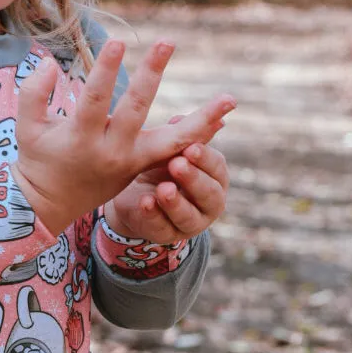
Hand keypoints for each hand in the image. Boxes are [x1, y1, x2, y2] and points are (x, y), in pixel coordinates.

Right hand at [12, 39, 235, 236]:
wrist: (50, 204)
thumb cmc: (37, 159)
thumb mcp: (27, 127)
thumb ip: (33, 93)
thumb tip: (50, 61)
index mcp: (81, 139)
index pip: (95, 100)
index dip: (105, 71)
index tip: (116, 42)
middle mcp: (111, 152)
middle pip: (137, 110)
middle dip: (151, 75)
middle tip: (167, 41)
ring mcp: (132, 162)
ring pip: (172, 141)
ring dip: (202, 119)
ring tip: (230, 99)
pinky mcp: (143, 167)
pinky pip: (175, 150)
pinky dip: (198, 135)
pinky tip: (221, 118)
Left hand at [105, 127, 230, 243]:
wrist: (134, 193)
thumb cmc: (161, 166)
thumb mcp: (172, 148)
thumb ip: (191, 134)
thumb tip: (218, 116)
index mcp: (216, 178)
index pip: (217, 168)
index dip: (205, 159)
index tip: (190, 147)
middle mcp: (210, 203)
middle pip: (209, 195)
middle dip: (193, 180)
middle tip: (177, 164)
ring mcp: (190, 223)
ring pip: (188, 216)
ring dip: (175, 202)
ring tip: (163, 189)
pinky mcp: (166, 236)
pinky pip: (161, 228)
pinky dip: (153, 215)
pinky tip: (145, 202)